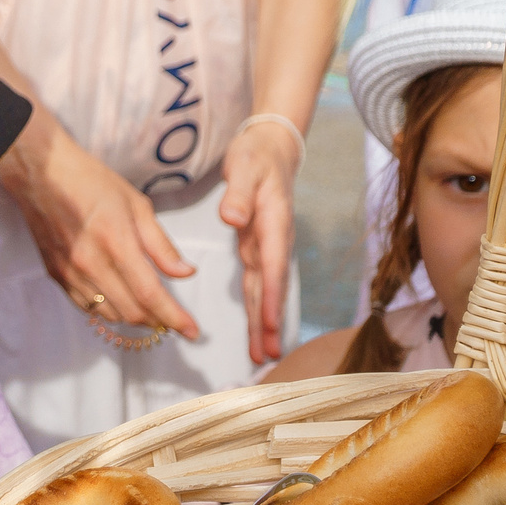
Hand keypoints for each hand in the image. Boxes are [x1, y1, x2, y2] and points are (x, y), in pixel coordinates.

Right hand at [0, 116, 199, 338]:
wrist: (40, 174)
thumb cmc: (90, 181)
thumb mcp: (136, 205)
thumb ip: (161, 244)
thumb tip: (185, 273)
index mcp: (116, 242)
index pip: (150, 293)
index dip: (174, 317)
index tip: (192, 331)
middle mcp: (91, 264)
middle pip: (131, 311)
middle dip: (158, 322)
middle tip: (175, 321)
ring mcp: (71, 273)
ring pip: (109, 315)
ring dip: (134, 319)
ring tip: (151, 312)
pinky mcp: (57, 276)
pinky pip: (87, 307)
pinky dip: (108, 311)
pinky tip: (121, 302)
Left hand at [219, 117, 303, 365]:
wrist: (269, 149)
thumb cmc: (256, 157)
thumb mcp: (245, 167)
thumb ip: (239, 193)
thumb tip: (232, 217)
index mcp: (272, 224)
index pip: (272, 267)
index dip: (270, 297)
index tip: (268, 324)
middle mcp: (273, 241)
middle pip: (270, 287)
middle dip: (269, 322)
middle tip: (269, 355)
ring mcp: (265, 247)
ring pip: (263, 290)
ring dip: (263, 321)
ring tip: (265, 353)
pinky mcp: (256, 248)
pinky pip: (256, 283)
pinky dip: (255, 305)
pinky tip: (256, 326)